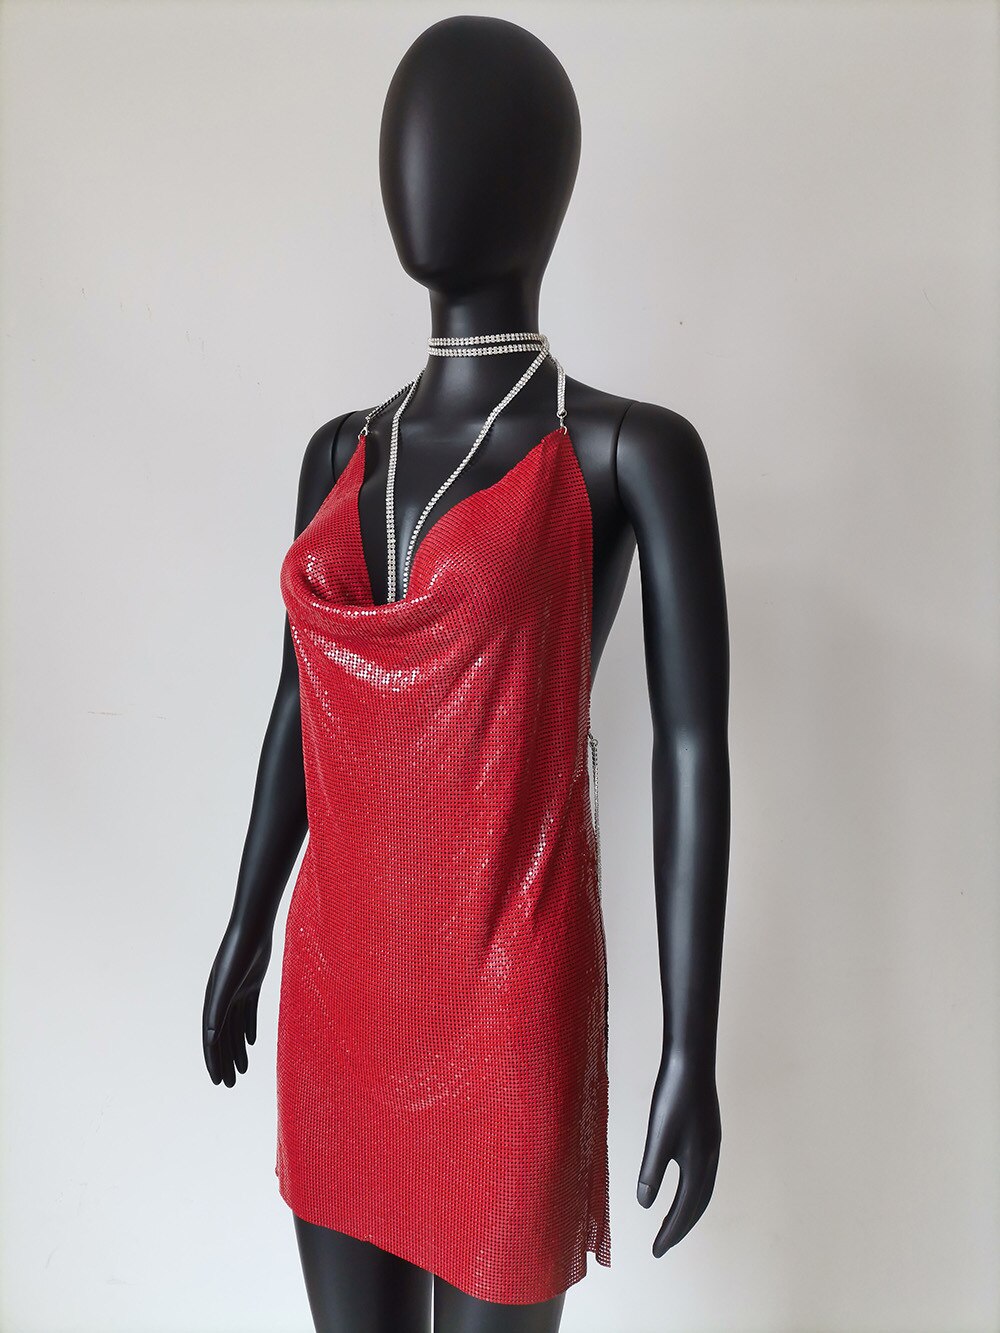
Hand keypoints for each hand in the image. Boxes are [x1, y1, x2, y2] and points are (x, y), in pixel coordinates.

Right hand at [202, 926, 271, 1086]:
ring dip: (238, 1050)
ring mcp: (237, 991)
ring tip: (242, 1071)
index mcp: (213, 1003)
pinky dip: (249, 1029)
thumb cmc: (237, 955)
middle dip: (226, 1062)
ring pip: (236, 1029)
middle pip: (223, 1039)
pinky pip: (248, 1013)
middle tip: (230, 1085)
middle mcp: (222, 999)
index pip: (212, 1040)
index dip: (214, 1062)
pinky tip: (251, 1043)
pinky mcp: (252, 984)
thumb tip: (210, 1038)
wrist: (252, 928)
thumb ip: (217, 1010)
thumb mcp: (226, 985)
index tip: (218, 1082)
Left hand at [636, 1050, 721, 1255]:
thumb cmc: (673, 1096)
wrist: (692, 1060)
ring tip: (670, 1223)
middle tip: (662, 1246)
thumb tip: (645, 1205)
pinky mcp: (708, 1135)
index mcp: (698, 1164)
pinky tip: (682, 1185)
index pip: (684, 1210)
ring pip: (703, 1191)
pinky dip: (693, 1191)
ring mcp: (712, 1147)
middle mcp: (710, 1160)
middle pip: (698, 1206)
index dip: (670, 1233)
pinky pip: (703, 1176)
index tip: (656, 1253)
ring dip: (688, 1211)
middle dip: (680, 1228)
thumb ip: (652, 1171)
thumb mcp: (658, 1135)